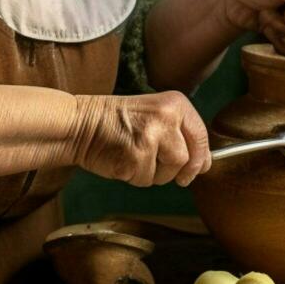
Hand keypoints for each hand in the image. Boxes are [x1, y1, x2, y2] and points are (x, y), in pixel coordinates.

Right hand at [71, 92, 211, 186]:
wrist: (79, 123)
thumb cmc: (116, 121)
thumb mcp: (154, 115)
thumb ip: (180, 135)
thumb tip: (205, 164)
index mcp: (175, 103)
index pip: (201, 136)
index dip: (200, 158)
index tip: (197, 168)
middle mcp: (166, 118)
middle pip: (186, 160)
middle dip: (173, 170)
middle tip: (156, 164)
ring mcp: (149, 138)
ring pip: (167, 174)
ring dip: (152, 173)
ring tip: (133, 155)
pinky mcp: (134, 158)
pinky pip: (145, 180)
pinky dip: (134, 177)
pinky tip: (122, 160)